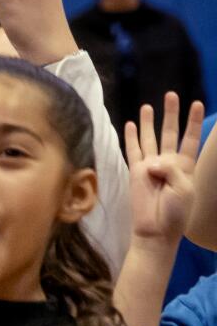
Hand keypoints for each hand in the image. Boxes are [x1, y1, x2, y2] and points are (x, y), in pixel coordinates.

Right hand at [125, 92, 207, 243]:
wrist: (156, 229)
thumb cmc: (175, 212)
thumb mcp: (184, 188)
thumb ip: (171, 170)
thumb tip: (151, 163)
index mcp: (186, 166)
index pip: (191, 138)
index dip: (193, 121)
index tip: (196, 103)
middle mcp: (169, 162)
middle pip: (170, 132)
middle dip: (171, 114)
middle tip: (171, 95)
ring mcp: (151, 166)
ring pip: (150, 138)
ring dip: (149, 122)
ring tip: (148, 105)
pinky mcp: (135, 172)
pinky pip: (133, 150)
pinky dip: (130, 137)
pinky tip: (128, 124)